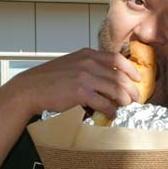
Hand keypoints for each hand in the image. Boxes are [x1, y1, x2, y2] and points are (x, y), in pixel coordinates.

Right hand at [10, 48, 140, 118]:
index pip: (117, 59)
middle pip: (119, 76)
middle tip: (135, 98)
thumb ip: (87, 66)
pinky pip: (104, 102)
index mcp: (87, 55)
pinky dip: (111, 110)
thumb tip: (104, 77)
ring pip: (115, 90)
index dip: (130, 69)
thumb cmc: (48, 79)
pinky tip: (112, 114)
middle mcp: (88, 63)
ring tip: (125, 107)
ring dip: (124, 100)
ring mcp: (85, 77)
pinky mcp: (81, 92)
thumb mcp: (70, 64)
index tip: (137, 78)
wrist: (30, 89)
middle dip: (131, 89)